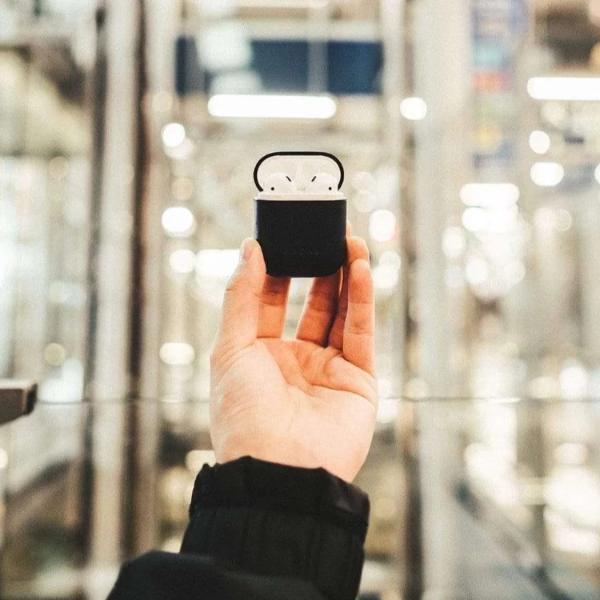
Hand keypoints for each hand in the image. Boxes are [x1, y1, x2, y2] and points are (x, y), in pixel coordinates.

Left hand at [209, 235, 376, 481]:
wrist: (279, 472)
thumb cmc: (244, 415)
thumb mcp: (231, 348)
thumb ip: (240, 297)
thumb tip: (250, 249)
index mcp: (259, 354)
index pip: (270, 300)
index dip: (277, 268)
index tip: (283, 236)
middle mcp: (294, 360)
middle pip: (311, 303)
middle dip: (318, 268)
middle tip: (323, 233)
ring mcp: (327, 369)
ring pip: (340, 312)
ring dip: (345, 276)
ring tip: (348, 240)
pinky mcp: (357, 380)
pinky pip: (360, 331)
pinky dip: (362, 299)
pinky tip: (359, 267)